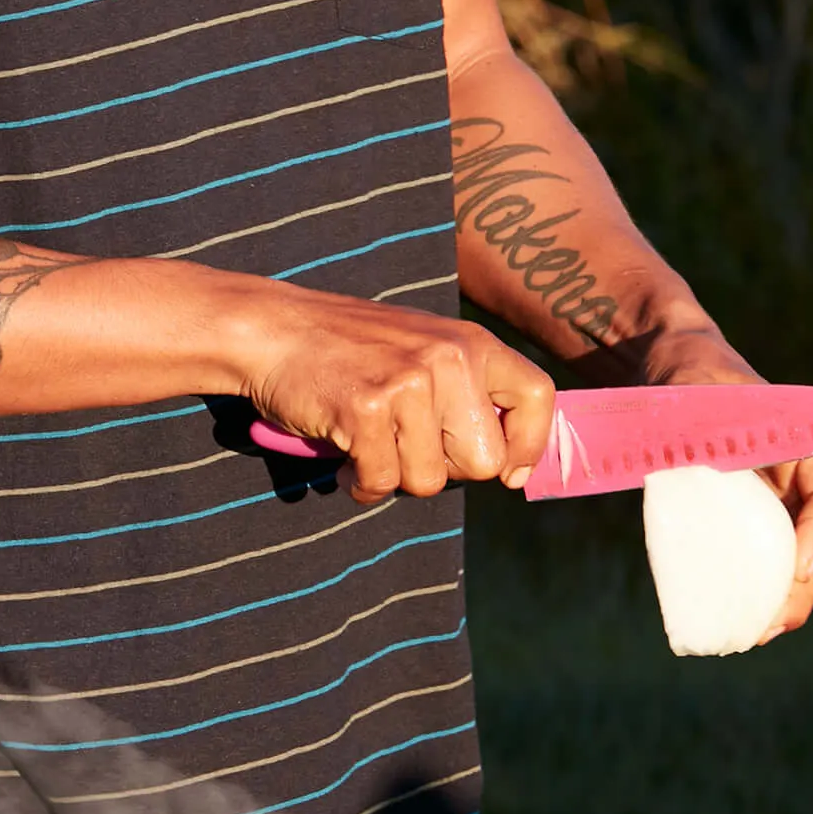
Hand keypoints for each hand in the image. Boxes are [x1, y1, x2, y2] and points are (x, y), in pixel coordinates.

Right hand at [238, 286, 556, 505]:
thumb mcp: (424, 350)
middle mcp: (449, 358)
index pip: (538, 396)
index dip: (530, 444)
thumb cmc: (350, 350)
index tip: (509, 472)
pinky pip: (382, 482)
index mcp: (471, 342)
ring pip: (428, 481)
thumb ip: (466, 392)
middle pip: (483, 462)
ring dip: (394, 475)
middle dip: (445, 470)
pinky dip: (361, 483)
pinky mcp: (366, 409)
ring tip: (368, 441)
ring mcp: (408, 382)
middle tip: (406, 444)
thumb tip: (510, 468)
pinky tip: (345, 453)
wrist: (274, 329)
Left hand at [629, 317, 812, 639]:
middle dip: (800, 588)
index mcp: (798, 447)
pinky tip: (736, 620)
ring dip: (783, 600)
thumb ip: (700, 429)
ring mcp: (771, 502)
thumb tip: (700, 470)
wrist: (672, 371)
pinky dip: (756, 591)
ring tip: (754, 634)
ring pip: (792, 560)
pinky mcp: (743, 519)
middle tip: (771, 625)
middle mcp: (793, 480)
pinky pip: (760, 560)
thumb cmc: (688, 379)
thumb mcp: (694, 399)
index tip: (798, 563)